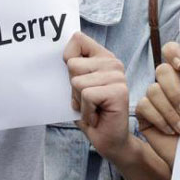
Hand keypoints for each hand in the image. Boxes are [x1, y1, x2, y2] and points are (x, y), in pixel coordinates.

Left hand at [64, 32, 134, 160]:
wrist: (109, 141)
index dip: (68, 58)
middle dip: (73, 88)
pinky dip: (86, 111)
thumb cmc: (91, 113)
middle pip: (72, 64)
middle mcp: (113, 63)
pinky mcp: (118, 91)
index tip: (75, 77)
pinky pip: (87, 95)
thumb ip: (72, 68)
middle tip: (87, 100)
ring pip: (77, 82)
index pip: (78, 39)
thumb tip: (61, 55)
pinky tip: (97, 116)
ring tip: (92, 108)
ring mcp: (118, 76)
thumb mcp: (77, 86)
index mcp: (103, 57)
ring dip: (79, 101)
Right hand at [134, 41, 179, 168]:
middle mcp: (169, 85)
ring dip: (169, 110)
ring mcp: (155, 99)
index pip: (172, 50)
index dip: (173, 51)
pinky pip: (144, 106)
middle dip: (174, 90)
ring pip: (153, 90)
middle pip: (162, 70)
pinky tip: (170, 130)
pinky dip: (158, 118)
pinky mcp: (145, 114)